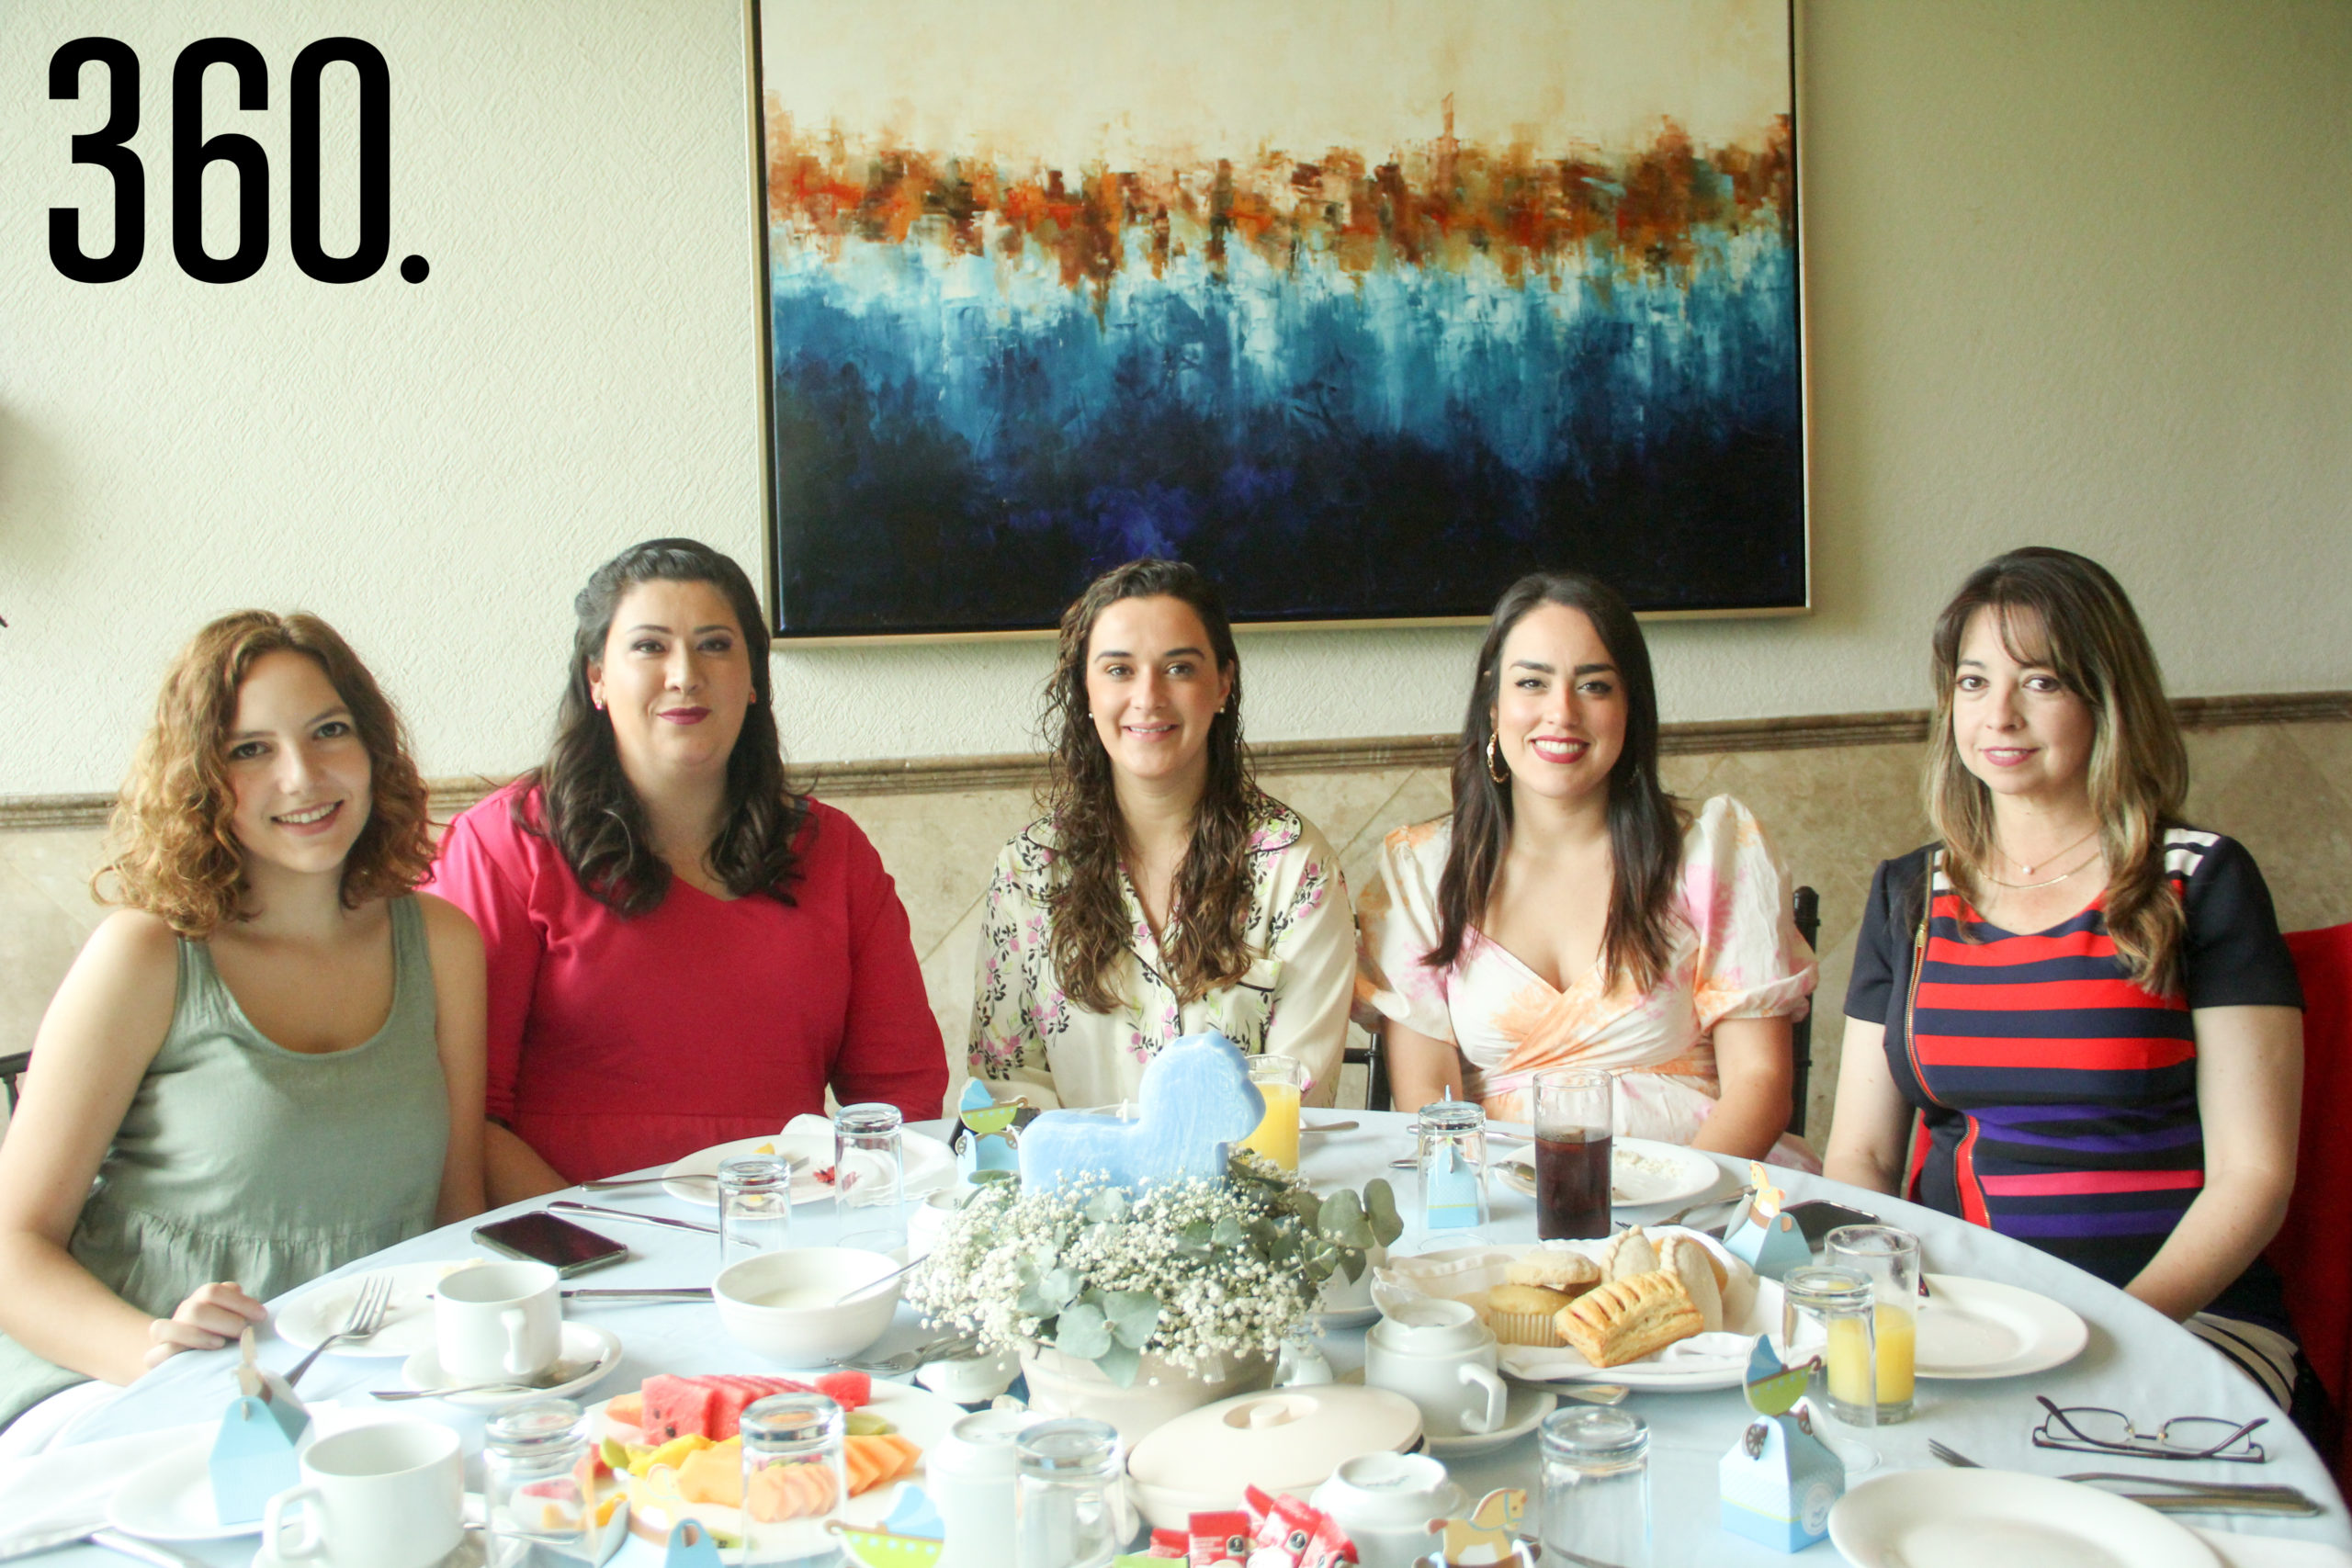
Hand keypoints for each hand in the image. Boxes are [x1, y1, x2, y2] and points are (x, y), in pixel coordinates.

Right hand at [143, 1282, 266, 1369]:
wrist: (179, 1361)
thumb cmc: (217, 1341)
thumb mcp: (231, 1323)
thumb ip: (239, 1312)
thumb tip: (255, 1311)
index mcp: (201, 1301)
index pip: (214, 1291)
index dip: (240, 1302)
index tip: (261, 1316)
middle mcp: (183, 1313)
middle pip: (198, 1307)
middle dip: (226, 1320)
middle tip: (243, 1333)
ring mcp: (166, 1334)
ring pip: (172, 1326)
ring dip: (199, 1335)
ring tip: (221, 1344)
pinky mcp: (154, 1357)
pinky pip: (159, 1352)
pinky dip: (177, 1353)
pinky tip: (196, 1357)